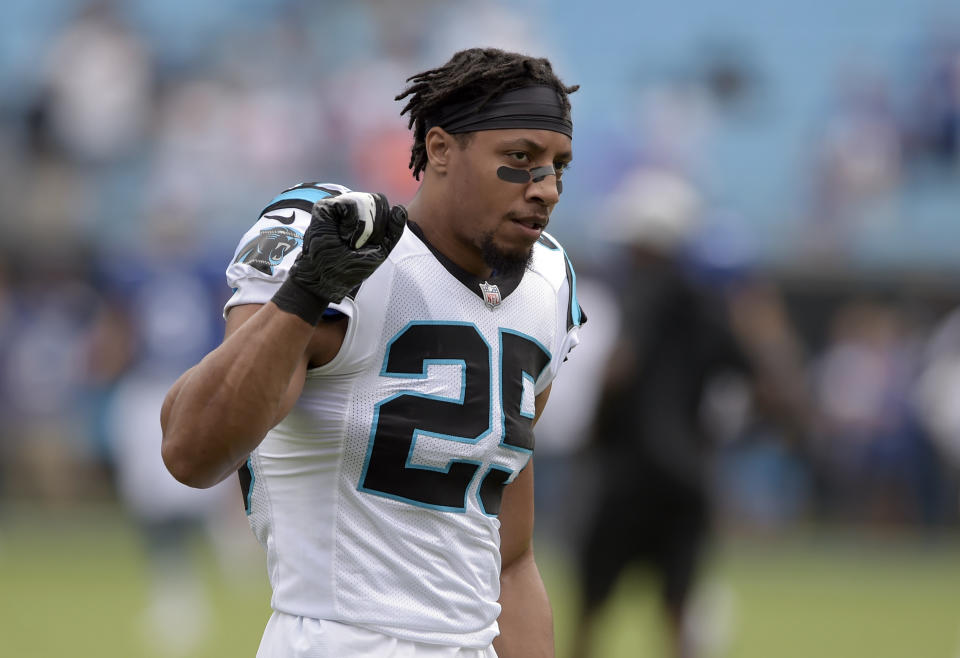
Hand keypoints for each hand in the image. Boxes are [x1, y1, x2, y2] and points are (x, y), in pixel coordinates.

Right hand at [272, 192, 406, 323]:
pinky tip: (342, 235)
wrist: (324, 278)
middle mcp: (353, 209)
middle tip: (359, 244)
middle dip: (376, 227)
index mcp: (367, 218)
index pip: (385, 207)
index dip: (385, 226)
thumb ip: (393, 230)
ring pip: (366, 200)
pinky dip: (352, 224)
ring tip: (349, 241)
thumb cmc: (350, 268)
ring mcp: (338, 206)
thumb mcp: (380, 250)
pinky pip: (351, 203)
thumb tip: (401, 207)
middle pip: (379, 200)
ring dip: (363, 228)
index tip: (371, 245)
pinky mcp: (325, 206)